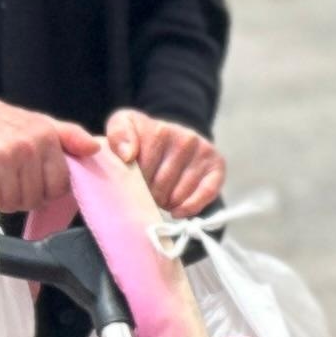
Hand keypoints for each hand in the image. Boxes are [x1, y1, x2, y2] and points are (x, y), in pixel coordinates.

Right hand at [0, 93, 95, 222]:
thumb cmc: (5, 124)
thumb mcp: (42, 124)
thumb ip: (70, 137)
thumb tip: (95, 148)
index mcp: (46, 136)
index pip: (59, 184)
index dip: (48, 192)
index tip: (37, 186)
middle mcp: (27, 146)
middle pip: (36, 197)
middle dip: (25, 197)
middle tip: (13, 183)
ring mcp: (3, 156)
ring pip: (14, 201)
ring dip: (5, 200)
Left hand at [105, 108, 225, 216]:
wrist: (171, 136)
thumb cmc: (142, 137)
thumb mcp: (123, 125)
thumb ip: (118, 134)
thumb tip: (127, 155)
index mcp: (161, 130)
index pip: (143, 170)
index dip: (135, 182)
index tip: (133, 181)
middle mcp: (186, 138)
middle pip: (161, 185)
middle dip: (151, 194)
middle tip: (148, 192)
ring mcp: (204, 152)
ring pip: (179, 194)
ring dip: (168, 203)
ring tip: (162, 197)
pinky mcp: (217, 166)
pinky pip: (205, 194)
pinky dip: (190, 207)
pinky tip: (177, 211)